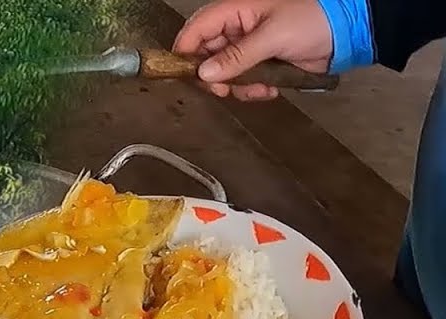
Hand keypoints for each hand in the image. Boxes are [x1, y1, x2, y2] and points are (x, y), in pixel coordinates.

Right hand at [172, 0, 333, 100]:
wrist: (349, 32)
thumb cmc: (312, 20)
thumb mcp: (272, 36)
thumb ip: (236, 57)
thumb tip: (203, 74)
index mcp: (235, 11)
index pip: (196, 29)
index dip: (185, 52)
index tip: (186, 75)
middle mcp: (237, 29)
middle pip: (206, 56)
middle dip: (214, 77)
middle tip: (223, 90)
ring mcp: (249, 48)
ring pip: (224, 74)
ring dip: (237, 86)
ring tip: (258, 88)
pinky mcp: (261, 64)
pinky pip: (244, 81)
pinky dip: (253, 89)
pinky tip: (269, 88)